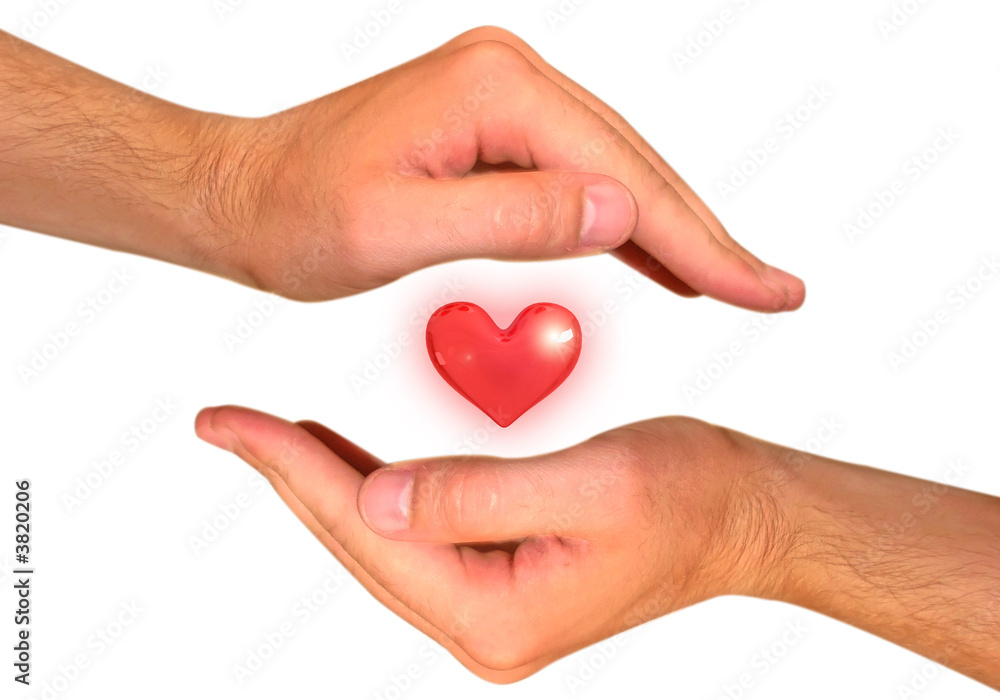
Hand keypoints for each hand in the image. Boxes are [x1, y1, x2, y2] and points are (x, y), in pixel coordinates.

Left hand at [0, 27, 803, 310]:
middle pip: (634, 166)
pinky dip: (624, 223)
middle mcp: (511, 78)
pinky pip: (577, 178)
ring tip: (736, 281)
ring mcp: (505, 100)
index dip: (695, 240)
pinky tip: (658, 256)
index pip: (619, 174)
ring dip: (677, 231)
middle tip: (775, 290)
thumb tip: (623, 213)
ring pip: (615, 173)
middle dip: (705, 236)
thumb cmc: (297, 216)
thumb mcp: (391, 230)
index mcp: (494, 93)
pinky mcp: (495, 130)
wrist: (242, 193)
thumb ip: (509, 219)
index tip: (758, 289)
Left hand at [195, 405, 999, 686]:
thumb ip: (476, 496)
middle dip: (292, 477)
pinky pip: (416, 529)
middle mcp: (482, 625)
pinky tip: (347, 457)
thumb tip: (371, 497)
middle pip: (361, 541)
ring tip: (270, 433)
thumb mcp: (588, 487)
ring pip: (381, 536)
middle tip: (228, 421)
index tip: (233, 422)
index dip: (295, 470)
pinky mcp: (499, 576)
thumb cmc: (686, 496)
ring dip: (326, 481)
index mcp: (495, 613)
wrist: (742, 516)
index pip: (370, 530)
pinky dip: (375, 486)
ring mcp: (488, 606)